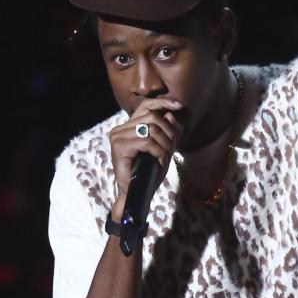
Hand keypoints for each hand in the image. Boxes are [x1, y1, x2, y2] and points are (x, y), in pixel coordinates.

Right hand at [108, 99, 183, 213]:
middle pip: (152, 116)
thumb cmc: (148, 172)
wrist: (137, 194)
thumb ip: (166, 131)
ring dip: (165, 143)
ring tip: (165, 156)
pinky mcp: (119, 147)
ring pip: (151, 128)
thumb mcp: (162, 148)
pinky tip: (160, 161)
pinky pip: (147, 142)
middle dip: (168, 132)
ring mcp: (117, 137)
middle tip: (171, 148)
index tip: (179, 107)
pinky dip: (159, 151)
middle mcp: (120, 129)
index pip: (146, 105)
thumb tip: (171, 114)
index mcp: (128, 126)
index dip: (163, 103)